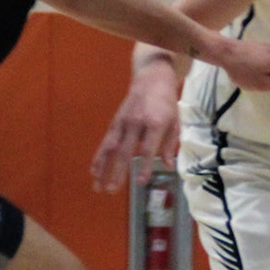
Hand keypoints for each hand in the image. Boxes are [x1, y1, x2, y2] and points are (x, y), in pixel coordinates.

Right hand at [91, 60, 182, 192]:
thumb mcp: (175, 122)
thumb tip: (167, 166)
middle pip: (125, 151)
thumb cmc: (167, 103)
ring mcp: (123, 122)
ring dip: (103, 168)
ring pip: (110, 148)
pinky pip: (106, 142)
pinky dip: (99, 157)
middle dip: (117, 172)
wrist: (151, 78)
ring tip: (98, 186)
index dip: (145, 166)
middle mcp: (136, 123)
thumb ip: (170, 145)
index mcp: (155, 123)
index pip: (148, 148)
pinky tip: (94, 171)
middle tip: (111, 190)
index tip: (140, 182)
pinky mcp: (115, 122)